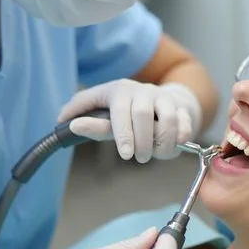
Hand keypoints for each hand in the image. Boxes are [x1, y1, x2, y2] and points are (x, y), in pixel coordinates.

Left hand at [58, 79, 201, 162]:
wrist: (161, 103)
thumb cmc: (128, 115)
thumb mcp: (108, 118)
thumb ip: (91, 123)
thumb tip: (63, 122)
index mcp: (120, 90)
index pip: (119, 110)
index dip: (122, 133)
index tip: (125, 154)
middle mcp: (142, 90)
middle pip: (142, 114)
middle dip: (141, 141)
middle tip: (138, 158)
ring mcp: (164, 97)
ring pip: (168, 118)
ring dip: (162, 142)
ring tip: (156, 154)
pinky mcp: (182, 107)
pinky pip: (185, 122)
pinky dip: (181, 137)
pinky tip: (174, 145)